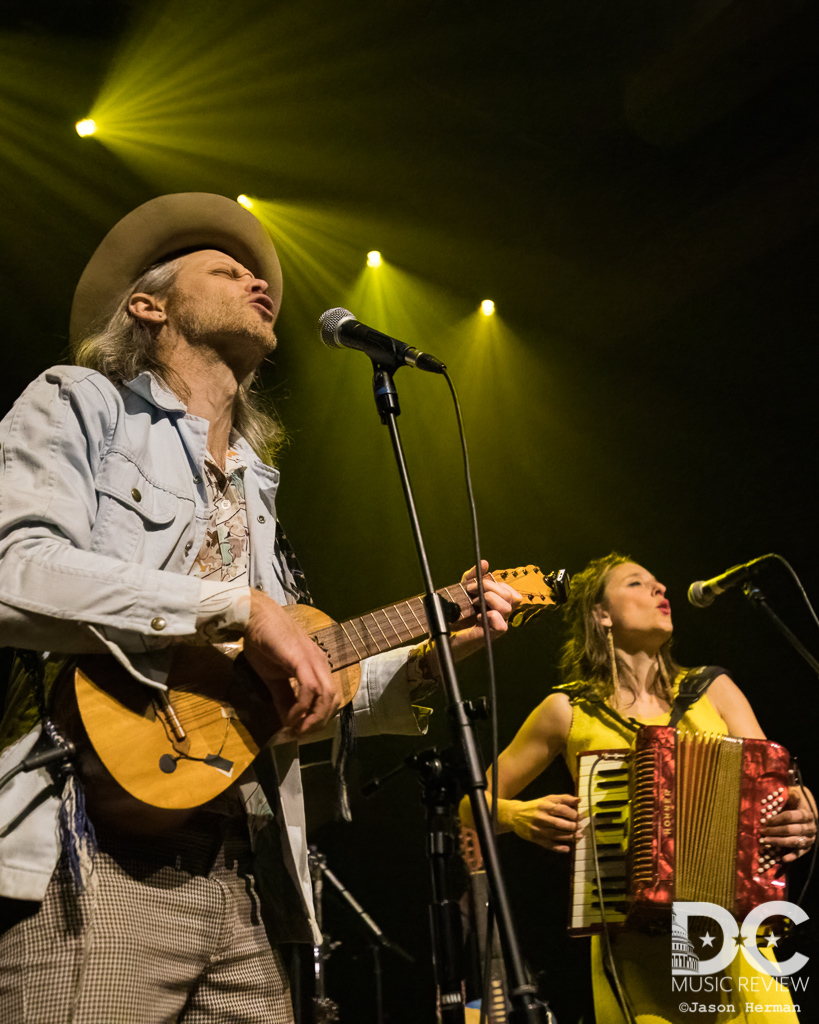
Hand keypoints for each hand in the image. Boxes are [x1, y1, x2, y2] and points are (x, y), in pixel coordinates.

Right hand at [243, 589, 338, 737]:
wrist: (254, 618)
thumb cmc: (264, 643)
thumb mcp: (274, 677)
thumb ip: (283, 698)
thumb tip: (288, 722)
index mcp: (317, 666)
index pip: (330, 697)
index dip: (319, 718)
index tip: (301, 732)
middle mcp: (321, 663)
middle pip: (333, 699)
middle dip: (319, 722)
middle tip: (301, 734)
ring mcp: (313, 660)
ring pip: (326, 696)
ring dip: (313, 718)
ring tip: (297, 729)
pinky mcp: (301, 659)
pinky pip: (310, 688)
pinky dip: (303, 707)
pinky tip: (290, 717)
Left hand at [448, 561, 522, 661]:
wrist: (441, 631)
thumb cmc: (454, 612)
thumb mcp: (462, 589)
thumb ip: (473, 576)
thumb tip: (484, 563)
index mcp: (498, 604)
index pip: (511, 591)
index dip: (496, 584)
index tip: (475, 583)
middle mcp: (500, 615)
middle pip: (511, 596)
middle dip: (490, 587)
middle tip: (472, 590)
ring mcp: (496, 625)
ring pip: (507, 608)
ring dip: (489, 599)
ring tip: (474, 603)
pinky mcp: (489, 635)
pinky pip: (501, 625)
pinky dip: (490, 616)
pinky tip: (478, 616)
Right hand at [510, 793, 583, 852]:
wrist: (515, 815)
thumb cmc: (536, 806)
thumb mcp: (548, 799)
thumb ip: (564, 799)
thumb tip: (579, 800)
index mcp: (545, 806)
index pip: (561, 810)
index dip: (572, 814)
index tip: (580, 817)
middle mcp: (541, 817)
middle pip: (559, 824)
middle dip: (572, 827)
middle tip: (580, 827)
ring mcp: (538, 829)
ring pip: (555, 835)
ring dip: (569, 837)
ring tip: (578, 836)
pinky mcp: (535, 839)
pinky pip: (548, 845)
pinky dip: (558, 848)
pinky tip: (567, 849)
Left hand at [761, 786, 816, 862]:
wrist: (810, 816)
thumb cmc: (797, 806)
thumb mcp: (796, 797)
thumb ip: (792, 794)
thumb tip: (790, 787)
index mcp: (806, 814)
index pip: (790, 816)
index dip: (776, 819)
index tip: (765, 820)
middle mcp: (810, 827)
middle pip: (790, 830)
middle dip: (774, 831)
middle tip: (762, 831)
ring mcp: (809, 838)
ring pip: (793, 842)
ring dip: (778, 842)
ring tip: (765, 842)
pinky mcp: (807, 847)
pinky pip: (800, 853)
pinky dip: (791, 856)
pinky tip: (782, 858)